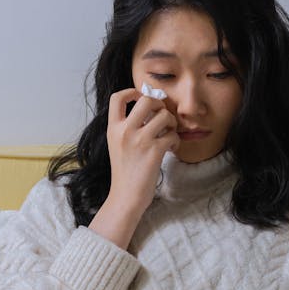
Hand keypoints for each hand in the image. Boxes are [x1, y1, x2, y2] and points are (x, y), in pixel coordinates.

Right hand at [88, 88, 178, 248]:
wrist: (126, 197)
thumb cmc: (124, 173)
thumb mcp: (117, 145)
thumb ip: (126, 127)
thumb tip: (148, 109)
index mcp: (113, 128)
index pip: (117, 97)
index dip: (132, 92)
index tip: (141, 98)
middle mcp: (124, 131)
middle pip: (146, 100)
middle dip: (159, 105)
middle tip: (161, 118)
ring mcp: (139, 141)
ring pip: (164, 115)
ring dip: (171, 124)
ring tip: (168, 135)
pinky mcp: (154, 151)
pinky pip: (172, 135)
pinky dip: (175, 140)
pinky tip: (170, 149)